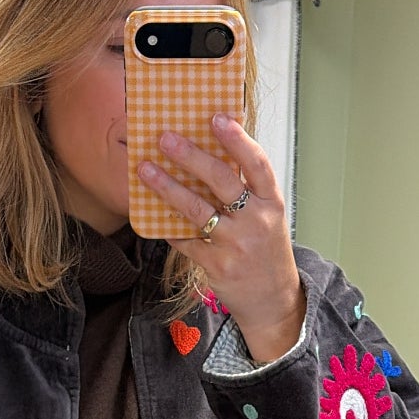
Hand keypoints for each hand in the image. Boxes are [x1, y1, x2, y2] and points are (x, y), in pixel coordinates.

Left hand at [138, 115, 305, 361]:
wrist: (273, 300)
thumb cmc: (265, 249)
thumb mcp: (268, 216)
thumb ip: (247, 189)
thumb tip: (211, 152)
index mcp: (273, 203)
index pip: (257, 164)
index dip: (237, 139)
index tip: (216, 117)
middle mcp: (257, 222)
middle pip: (222, 181)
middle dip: (191, 156)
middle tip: (165, 138)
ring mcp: (236, 245)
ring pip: (197, 210)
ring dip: (167, 187)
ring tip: (145, 169)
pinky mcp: (217, 266)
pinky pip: (186, 241)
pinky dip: (168, 227)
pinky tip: (151, 214)